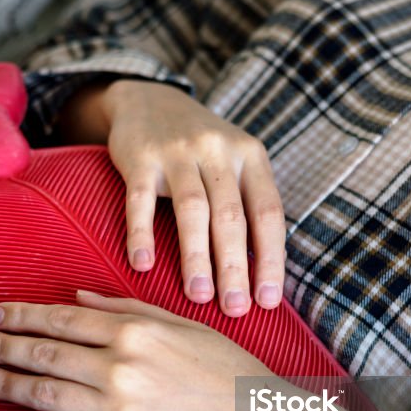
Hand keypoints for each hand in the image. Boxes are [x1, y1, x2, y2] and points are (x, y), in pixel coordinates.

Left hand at [0, 291, 398, 410]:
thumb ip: (131, 310)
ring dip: (2, 384)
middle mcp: (121, 366)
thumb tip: (80, 300)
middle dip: (0, 347)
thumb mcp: (188, 328)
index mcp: (138, 331)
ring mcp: (118, 409)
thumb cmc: (233, 377)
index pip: (63, 319)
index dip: (22, 317)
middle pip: (44, 352)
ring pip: (43, 392)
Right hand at [57, 80, 285, 317]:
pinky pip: (140, 201)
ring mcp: (177, 152)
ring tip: (198, 296)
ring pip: (192, 210)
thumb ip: (248, 206)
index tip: (268, 301)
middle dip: (234, 268)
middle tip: (235, 310)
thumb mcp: (234, 163)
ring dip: (196, 257)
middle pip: (231, 216)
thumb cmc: (200, 148)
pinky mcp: (140, 157)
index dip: (270, 259)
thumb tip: (262, 276)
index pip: (268, 213)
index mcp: (250, 156)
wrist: (149, 100)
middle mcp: (218, 151)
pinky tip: (143, 266)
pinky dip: (142, 235)